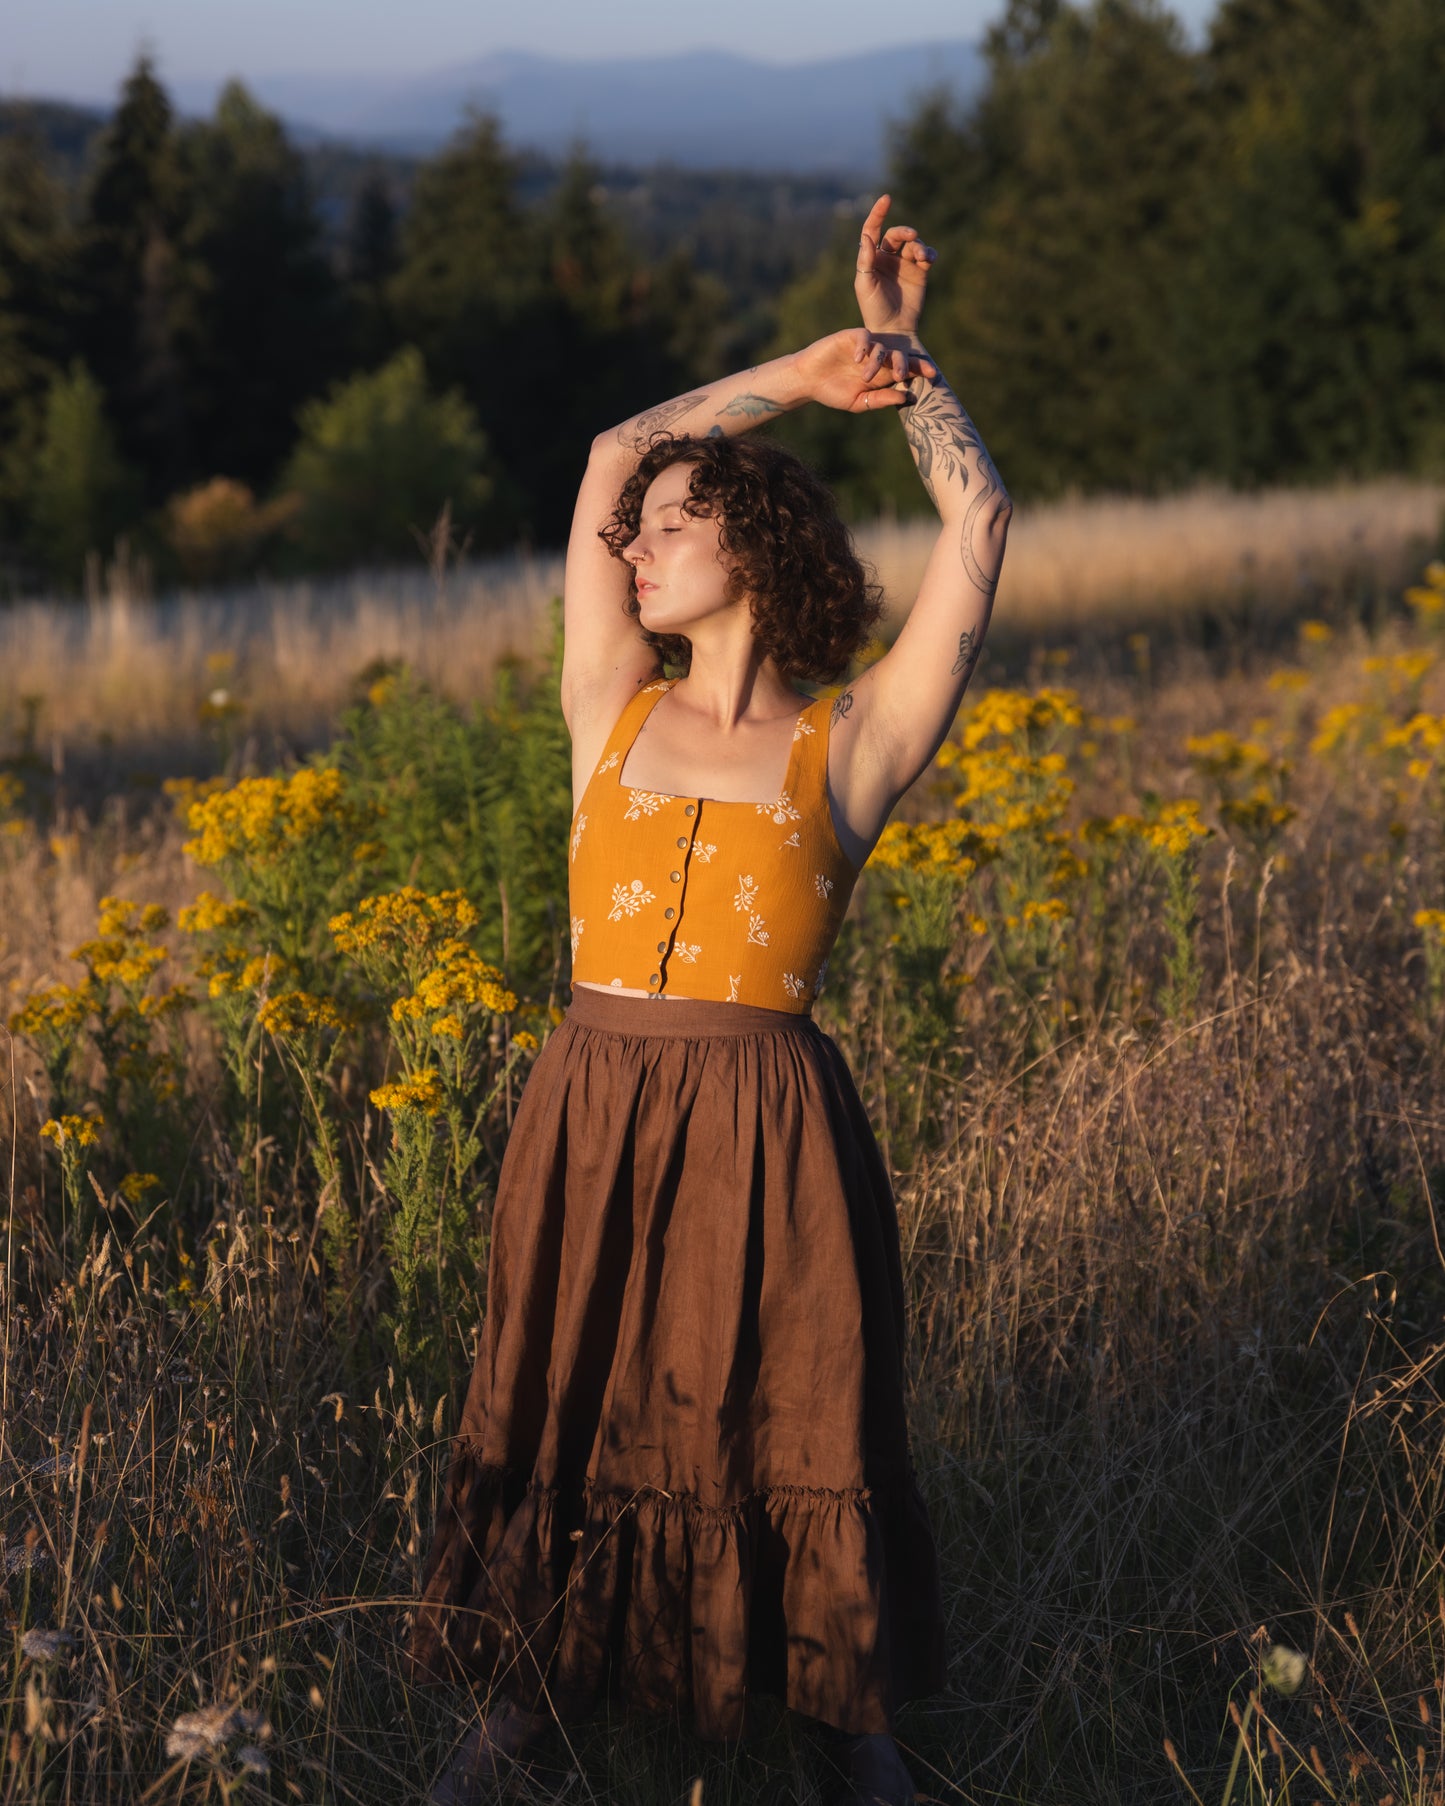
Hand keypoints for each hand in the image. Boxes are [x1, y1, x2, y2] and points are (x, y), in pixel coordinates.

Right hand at [794, 329, 937, 413]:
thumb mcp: (859, 402)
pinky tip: (858, 359)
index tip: (933, 375)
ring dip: (877, 363)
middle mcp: (877, 358)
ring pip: (882, 348)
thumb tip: (907, 396)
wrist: (808, 380)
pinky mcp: (851, 337)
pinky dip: (864, 347)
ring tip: (865, 375)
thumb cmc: (832, 393)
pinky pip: (864, 337)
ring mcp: (865, 347)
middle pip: (900, 356)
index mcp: (881, 374)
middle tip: (924, 369)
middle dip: (912, 363)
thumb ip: (881, 400)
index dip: (920, 370)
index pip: (905, 369)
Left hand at [855, 193, 935, 336]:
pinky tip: (930, 258)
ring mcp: (904, 264)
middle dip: (905, 231)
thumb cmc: (874, 309)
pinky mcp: (920, 272)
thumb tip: (867, 236)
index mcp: (871, 258)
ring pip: (913, 244)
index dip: (878, 213)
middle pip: (896, 234)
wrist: (893, 329)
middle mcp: (888, 258)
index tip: (886, 198)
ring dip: (918, 246)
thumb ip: (865, 261)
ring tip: (922, 257)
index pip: (873, 229)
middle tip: (912, 236)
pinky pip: (926, 255)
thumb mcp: (865, 285)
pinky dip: (929, 253)